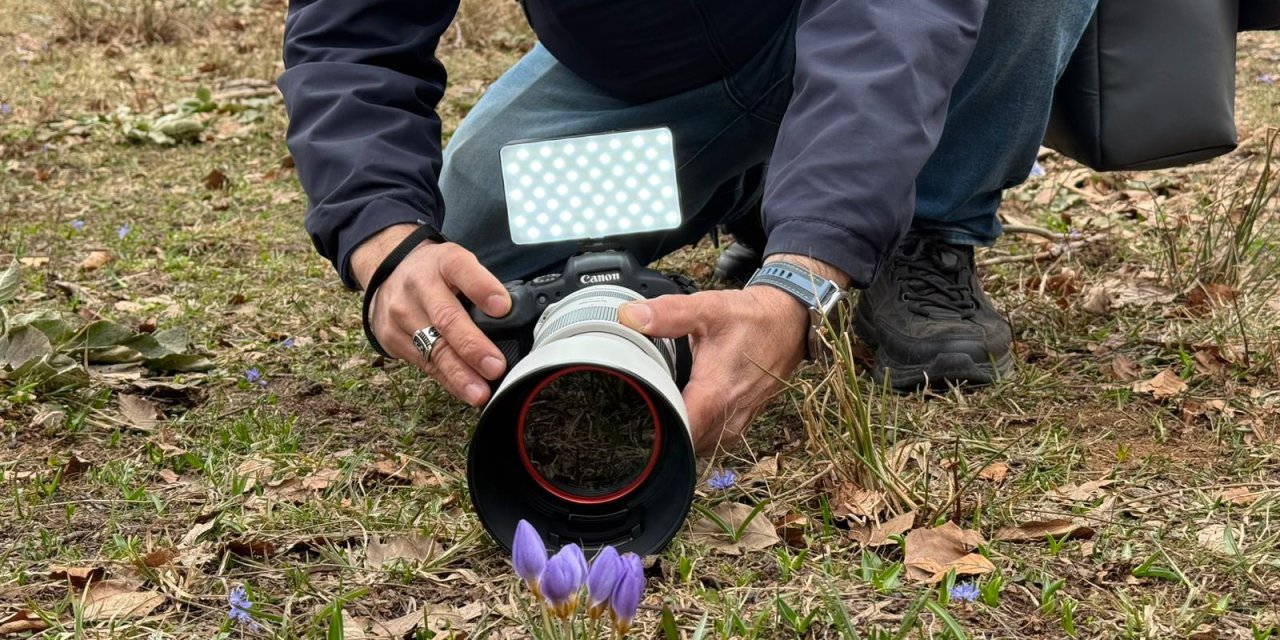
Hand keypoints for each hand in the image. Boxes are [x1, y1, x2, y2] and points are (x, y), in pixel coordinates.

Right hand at [352, 224, 511, 406]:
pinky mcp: (392, 337)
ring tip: (480, 392)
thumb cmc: (434, 272)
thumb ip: (482, 285)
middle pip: (447, 318)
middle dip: (473, 346)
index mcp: (444, 262)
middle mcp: (420, 286)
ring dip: (460, 374)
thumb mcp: (458, 263)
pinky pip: (425, 364)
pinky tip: (464, 391)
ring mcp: (402, 313)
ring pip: (433, 348)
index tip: (502, 307)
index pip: (462, 270)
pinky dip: (449, 380)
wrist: (388, 273)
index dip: (483, 289)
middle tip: (495, 366)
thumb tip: (514, 318)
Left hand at [617, 286, 808, 454]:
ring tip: (659, 409)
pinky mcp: (741, 421)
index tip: (632, 416)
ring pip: (698, 445)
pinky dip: (696, 430)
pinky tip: (685, 410)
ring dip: (679, 433)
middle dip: (660, 432)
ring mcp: (737, 423)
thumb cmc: (752, 318)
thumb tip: (629, 316)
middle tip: (637, 409)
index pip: (677, 434)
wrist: (790, 323)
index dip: (652, 429)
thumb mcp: (708, 308)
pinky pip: (712, 438)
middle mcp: (728, 417)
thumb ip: (668, 314)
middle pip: (683, 444)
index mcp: (715, 395)